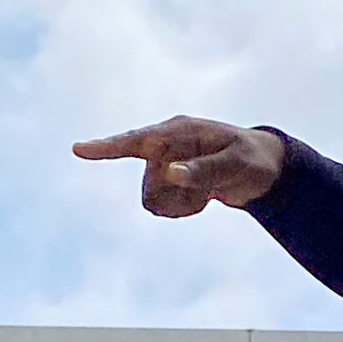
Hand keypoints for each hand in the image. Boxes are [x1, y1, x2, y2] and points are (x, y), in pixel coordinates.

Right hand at [73, 116, 286, 216]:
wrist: (264, 170)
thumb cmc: (253, 159)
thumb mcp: (236, 165)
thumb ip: (203, 170)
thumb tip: (170, 173)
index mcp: (179, 132)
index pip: (136, 141)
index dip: (106, 147)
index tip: (77, 149)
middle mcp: (166, 146)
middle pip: (148, 184)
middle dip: (176, 197)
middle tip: (208, 192)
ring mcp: (166, 164)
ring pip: (152, 199)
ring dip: (180, 205)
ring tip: (206, 195)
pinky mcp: (170, 181)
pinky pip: (161, 206)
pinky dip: (183, 209)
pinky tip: (203, 199)